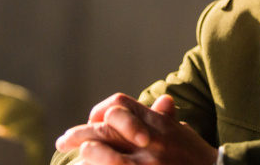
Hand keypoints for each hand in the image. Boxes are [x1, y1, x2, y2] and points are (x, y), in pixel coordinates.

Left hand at [56, 93, 217, 164]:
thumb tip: (162, 101)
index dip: (100, 111)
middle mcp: (150, 139)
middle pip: (106, 128)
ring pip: (107, 153)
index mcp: (156, 122)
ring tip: (77, 156)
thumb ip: (165, 119)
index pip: (119, 105)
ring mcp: (148, 163)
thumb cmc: (196, 157)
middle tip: (63, 141)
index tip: (92, 121)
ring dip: (88, 154)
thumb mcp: (182, 133)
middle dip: (79, 134)